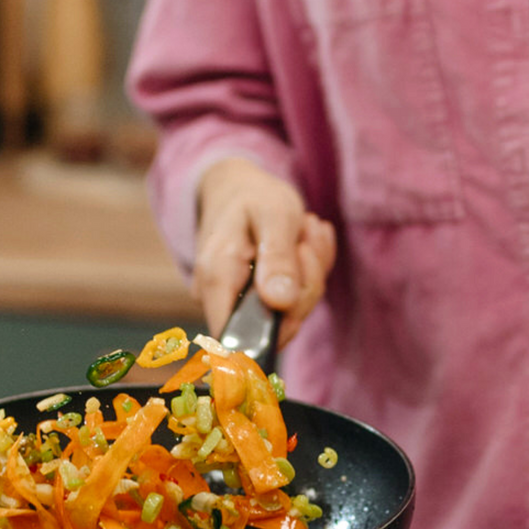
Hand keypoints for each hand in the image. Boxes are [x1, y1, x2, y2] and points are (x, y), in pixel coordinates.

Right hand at [194, 158, 336, 348]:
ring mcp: (237, 302)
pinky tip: (304, 242)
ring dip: (310, 272)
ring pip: (290, 313)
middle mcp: (219, 298)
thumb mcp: (274, 214)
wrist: (237, 187)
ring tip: (304, 230)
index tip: (298, 285)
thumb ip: (278, 258)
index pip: (236, 341)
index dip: (278, 327)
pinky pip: (293, 302)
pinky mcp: (256, 301)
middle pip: (276, 326)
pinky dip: (308, 272)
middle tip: (305, 240)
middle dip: (305, 283)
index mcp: (217, 277)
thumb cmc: (253, 196)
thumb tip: (281, 303)